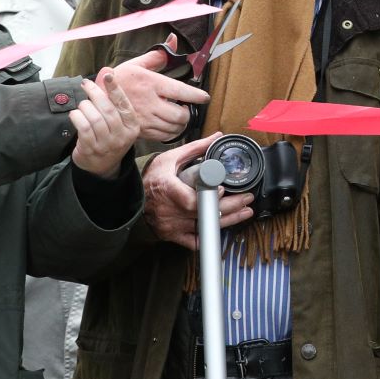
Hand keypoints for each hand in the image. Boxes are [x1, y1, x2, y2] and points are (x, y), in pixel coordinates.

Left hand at [67, 70, 143, 177]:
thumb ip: (112, 98)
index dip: (116, 89)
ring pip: (94, 118)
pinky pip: (83, 128)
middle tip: (86, 84)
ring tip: (82, 105)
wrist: (101, 167)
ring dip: (84, 106)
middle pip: (107, 109)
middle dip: (94, 93)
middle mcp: (122, 136)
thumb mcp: (117, 121)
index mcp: (132, 126)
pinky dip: (76, 117)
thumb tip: (106, 72)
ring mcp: (107, 144)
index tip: (108, 75)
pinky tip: (75, 114)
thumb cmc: (109, 136)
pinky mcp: (91, 149)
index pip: (124, 104)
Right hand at [106, 48, 210, 143]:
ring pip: (173, 127)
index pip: (180, 91)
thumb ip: (158, 55)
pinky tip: (169, 125)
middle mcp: (149, 102)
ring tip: (179, 116)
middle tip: (187, 108)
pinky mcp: (140, 130)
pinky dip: (171, 132)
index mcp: (150, 83)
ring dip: (181, 124)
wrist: (98, 99)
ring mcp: (144, 119)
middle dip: (188, 113)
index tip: (204, 97)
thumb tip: (174, 40)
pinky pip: (163, 136)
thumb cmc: (118, 79)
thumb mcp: (136, 64)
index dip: (196, 95)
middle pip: (180, 115)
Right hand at [142, 135, 252, 249]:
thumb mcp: (170, 158)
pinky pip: (194, 241)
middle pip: (204, 214)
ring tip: (245, 211)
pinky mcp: (172, 235)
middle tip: (247, 198)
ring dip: (228, 220)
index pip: (190, 200)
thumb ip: (196, 148)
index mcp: (168, 189)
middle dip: (230, 207)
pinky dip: (209, 236)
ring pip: (204, 227)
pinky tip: (224, 227)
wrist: (132, 197)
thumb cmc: (152, 177)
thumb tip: (217, 137)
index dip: (207, 198)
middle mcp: (170, 210)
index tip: (221, 190)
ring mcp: (171, 225)